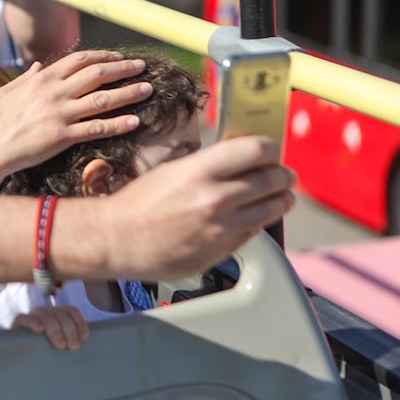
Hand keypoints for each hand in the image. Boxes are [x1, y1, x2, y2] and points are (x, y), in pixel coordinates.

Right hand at [0, 50, 151, 191]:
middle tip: (141, 67)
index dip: (103, 56)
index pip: (79, 60)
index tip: (119, 57)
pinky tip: (134, 121)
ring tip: (147, 89)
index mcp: (41, 79)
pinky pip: (97, 128)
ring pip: (103, 99)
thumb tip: (39, 66)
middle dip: (123, 68)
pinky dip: (118, 124)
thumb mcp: (6, 93)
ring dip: (128, 92)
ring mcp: (59, 114)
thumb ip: (25, 79)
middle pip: (97, 74)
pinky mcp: (62, 136)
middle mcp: (53, 92)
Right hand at [12, 305, 89, 350]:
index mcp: (58, 314)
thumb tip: (86, 344)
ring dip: (55, 330)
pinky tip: (40, 329)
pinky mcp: (19, 322)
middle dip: (69, 330)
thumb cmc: (45, 351)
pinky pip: (26, 318)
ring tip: (60, 345)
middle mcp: (46, 311)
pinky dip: (34, 322)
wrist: (20, 354)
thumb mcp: (60, 344)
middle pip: (60, 314)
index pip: (71, 311)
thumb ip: (71, 341)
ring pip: (46, 315)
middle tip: (73, 347)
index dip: (80, 322)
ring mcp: (33, 315)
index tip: (84, 337)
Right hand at [57, 135, 295, 280]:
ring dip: (280, 199)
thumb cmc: (136, 203)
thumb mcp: (171, 170)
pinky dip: (258, 222)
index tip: (271, 150)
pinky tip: (253, 216)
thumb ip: (207, 165)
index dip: (269, 148)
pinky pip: (254, 232)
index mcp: (200, 171)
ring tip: (282, 196)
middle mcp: (215, 199)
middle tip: (284, 174)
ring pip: (271, 209)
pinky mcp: (221, 251)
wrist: (116, 239)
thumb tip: (238, 160)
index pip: (257, 150)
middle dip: (282, 175)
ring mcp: (221, 228)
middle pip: (272, 179)